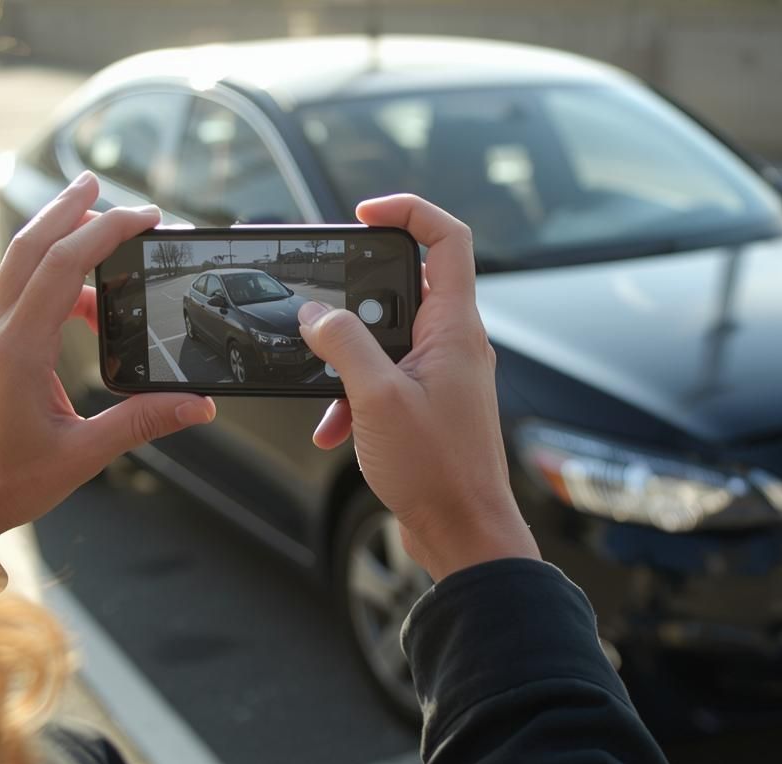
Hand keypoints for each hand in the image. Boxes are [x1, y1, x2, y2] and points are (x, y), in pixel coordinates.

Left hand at [0, 171, 215, 537]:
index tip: (144, 217)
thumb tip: (197, 405)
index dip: (104, 231)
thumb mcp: (81, 456)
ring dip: (56, 236)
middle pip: (30, 245)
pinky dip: (51, 276)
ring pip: (20, 264)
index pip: (61, 266)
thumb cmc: (1, 481)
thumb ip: (141, 422)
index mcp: (17, 348)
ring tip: (98, 229)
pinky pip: (18, 293)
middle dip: (68, 208)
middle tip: (100, 183)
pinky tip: (83, 300)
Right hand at [297, 194, 537, 580]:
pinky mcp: (429, 406)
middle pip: (409, 284)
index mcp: (456, 328)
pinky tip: (333, 430)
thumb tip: (317, 313)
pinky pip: (386, 380)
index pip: (448, 239)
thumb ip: (344, 345)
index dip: (409, 211)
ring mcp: (444, 375)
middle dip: (359, 293)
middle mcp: (456, 344)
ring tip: (322, 383)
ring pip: (389, 338)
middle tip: (322, 297)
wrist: (464, 534)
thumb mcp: (376, 399)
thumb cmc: (437, 470)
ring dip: (349, 357)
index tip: (364, 214)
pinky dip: (355, 397)